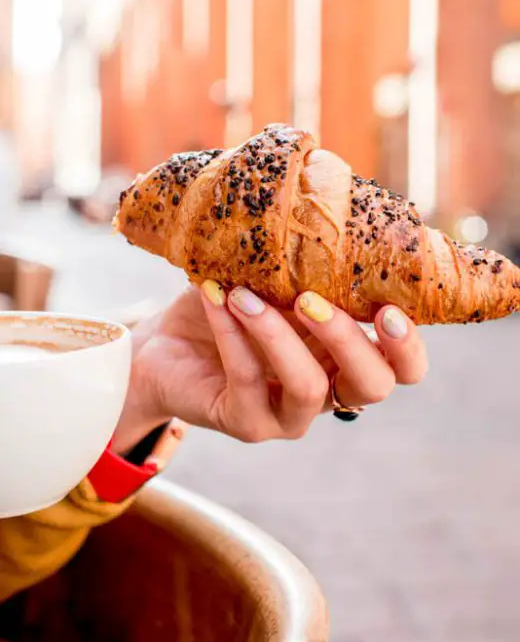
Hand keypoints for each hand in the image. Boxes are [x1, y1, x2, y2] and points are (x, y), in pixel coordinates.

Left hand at [112, 283, 427, 452]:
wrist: (167, 343)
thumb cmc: (232, 304)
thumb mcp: (274, 281)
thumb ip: (306, 267)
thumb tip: (325, 218)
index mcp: (347, 357)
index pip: (404, 370)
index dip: (408, 346)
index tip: (389, 307)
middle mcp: (329, 391)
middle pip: (372, 386)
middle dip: (348, 339)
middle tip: (311, 299)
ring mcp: (288, 415)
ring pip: (308, 388)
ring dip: (277, 335)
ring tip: (244, 295)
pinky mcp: (246, 423)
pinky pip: (247, 380)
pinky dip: (232, 334)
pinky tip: (216, 297)